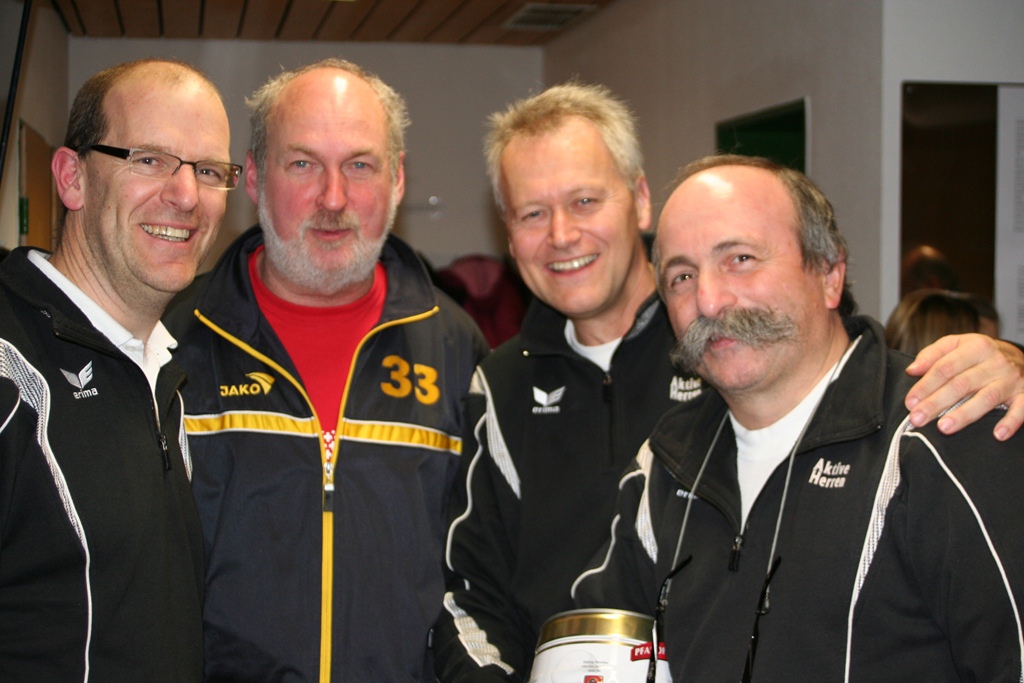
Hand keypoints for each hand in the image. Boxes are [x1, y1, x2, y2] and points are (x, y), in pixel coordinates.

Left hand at [904, 333, 1023, 440]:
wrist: (1021, 357)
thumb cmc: (980, 354)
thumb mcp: (957, 345)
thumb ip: (932, 355)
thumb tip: (912, 370)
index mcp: (975, 347)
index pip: (945, 368)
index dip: (925, 386)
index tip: (910, 402)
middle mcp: (995, 362)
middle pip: (961, 384)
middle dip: (936, 403)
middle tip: (918, 419)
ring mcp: (1012, 379)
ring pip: (986, 398)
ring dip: (965, 414)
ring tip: (944, 427)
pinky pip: (1021, 409)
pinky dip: (1010, 422)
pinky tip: (997, 434)